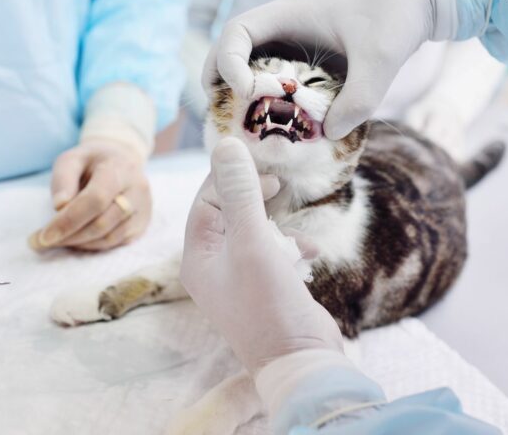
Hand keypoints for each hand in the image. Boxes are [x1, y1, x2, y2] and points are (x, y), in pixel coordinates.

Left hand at [30, 138, 150, 251]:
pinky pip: (116, 243)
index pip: (96, 199)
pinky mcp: (143, 224)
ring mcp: (143, 208)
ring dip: (79, 244)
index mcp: (119, 168)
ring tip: (57, 240)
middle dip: (70, 236)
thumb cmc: (92, 161)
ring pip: (110, 237)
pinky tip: (76, 240)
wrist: (122, 160)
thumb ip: (63, 179)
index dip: (69, 220)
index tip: (44, 235)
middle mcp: (137, 189)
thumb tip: (59, 207)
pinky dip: (93, 245)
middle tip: (42, 242)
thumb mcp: (72, 159)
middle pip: (102, 223)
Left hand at [180, 137, 341, 374]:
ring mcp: (239, 279)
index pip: (206, 201)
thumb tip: (226, 146)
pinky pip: (272, 254)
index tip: (259, 163)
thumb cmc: (268, 302)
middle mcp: (213, 267)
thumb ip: (240, 193)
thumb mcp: (253, 242)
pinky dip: (289, 247)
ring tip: (292, 219)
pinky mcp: (264, 287)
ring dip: (275, 223)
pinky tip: (309, 251)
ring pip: (253, 232)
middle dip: (253, 196)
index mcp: (198, 257)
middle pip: (228, 214)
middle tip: (278, 181)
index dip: (229, 177)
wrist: (300, 361)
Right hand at [204, 0, 438, 139]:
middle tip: (218, 111)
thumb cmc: (396, 18)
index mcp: (291, 13)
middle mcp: (284, 21)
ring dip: (235, 82)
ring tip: (235, 117)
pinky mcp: (304, 47)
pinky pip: (270, 64)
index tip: (246, 92)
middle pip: (231, 43)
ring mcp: (292, 33)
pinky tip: (271, 114)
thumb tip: (329, 135)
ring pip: (247, 55)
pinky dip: (261, 87)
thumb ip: (359, 100)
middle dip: (218, 75)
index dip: (228, 61)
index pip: (238, 30)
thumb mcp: (382, 62)